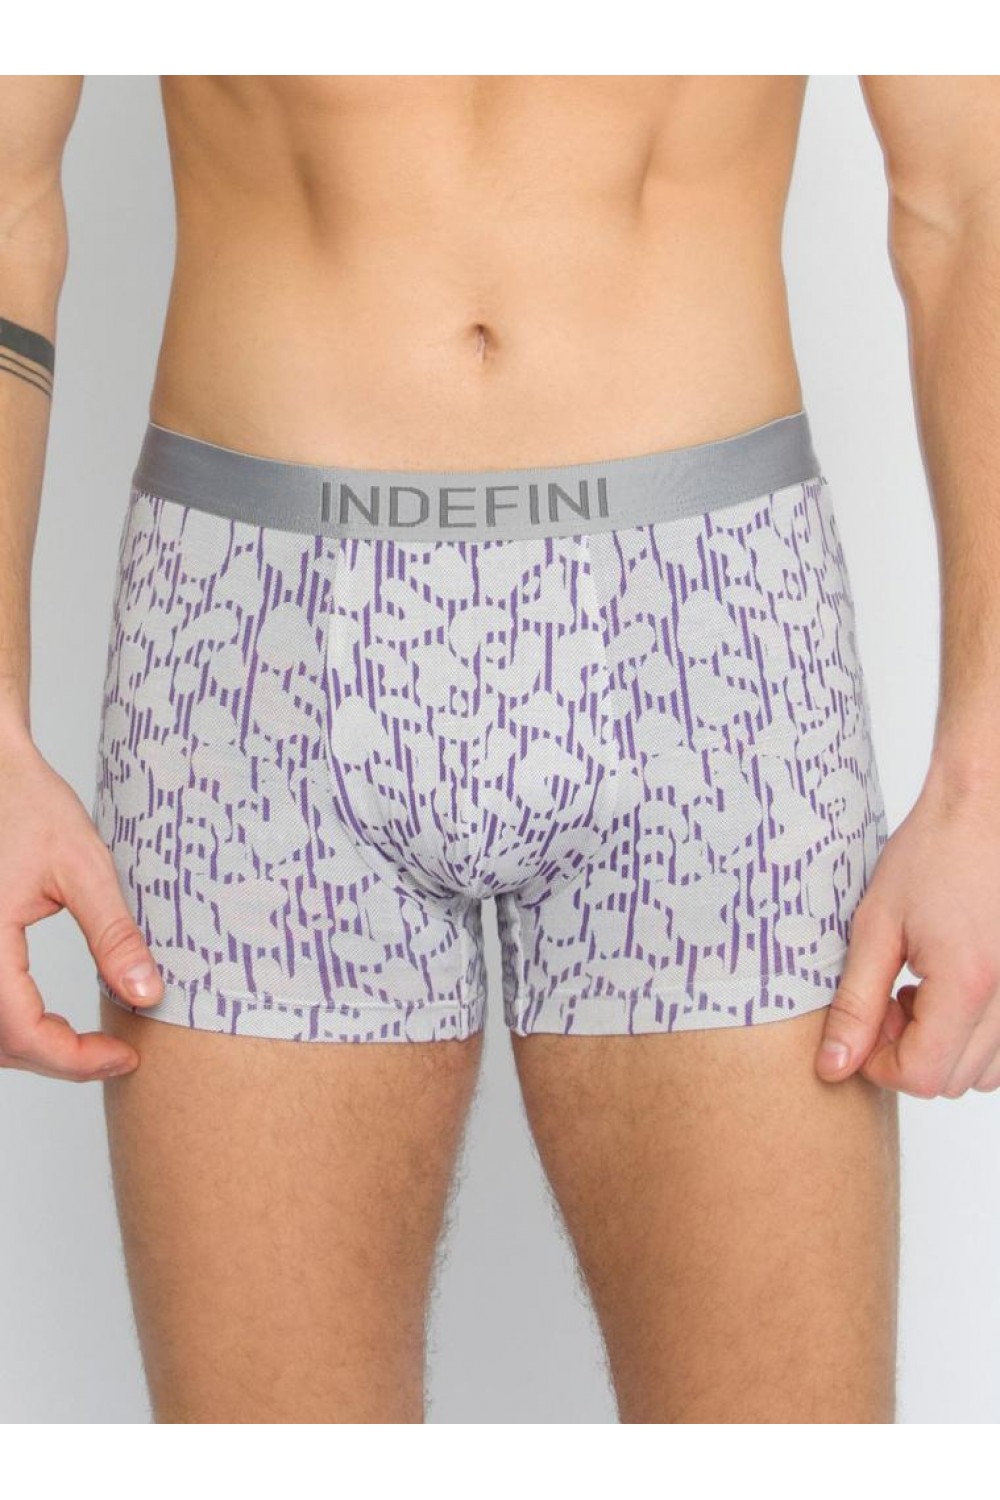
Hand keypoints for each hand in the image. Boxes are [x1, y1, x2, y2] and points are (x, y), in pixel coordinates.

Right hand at [0, 731, 163, 1080]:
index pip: (24, 1033)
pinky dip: (12, 1026)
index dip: (77, 1059)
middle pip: (1, 1045)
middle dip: (59, 1060)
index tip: (126, 1055)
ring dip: (32, 1048)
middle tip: (116, 1052)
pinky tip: (47, 1021)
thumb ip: (114, 934)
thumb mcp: (82, 866)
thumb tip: (147, 993)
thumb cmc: (25, 804)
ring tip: (88, 1044)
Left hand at [815, 766, 999, 1096]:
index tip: (862, 1024)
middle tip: (886, 1000)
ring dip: (944, 1047)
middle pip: (954, 1081)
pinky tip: (951, 987)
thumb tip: (833, 1066)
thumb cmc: (934, 852)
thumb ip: (856, 1003)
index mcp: (968, 984)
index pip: (923, 1077)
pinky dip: (976, 1034)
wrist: (986, 807)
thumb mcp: (876, 926)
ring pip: (986, 1071)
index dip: (879, 1063)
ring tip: (919, 989)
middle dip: (909, 1054)